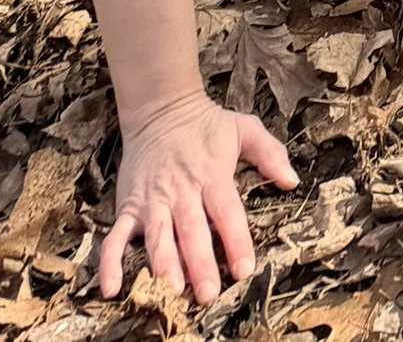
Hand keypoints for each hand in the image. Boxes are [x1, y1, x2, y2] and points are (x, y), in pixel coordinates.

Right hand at [101, 93, 296, 301]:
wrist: (160, 108)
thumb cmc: (206, 126)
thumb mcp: (244, 129)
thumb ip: (270, 154)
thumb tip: (293, 181)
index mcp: (212, 174)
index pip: (227, 212)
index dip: (236, 241)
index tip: (245, 269)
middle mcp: (181, 191)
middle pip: (191, 231)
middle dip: (199, 264)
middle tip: (208, 294)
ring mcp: (152, 201)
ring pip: (157, 238)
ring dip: (163, 266)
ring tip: (170, 292)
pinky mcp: (128, 206)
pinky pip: (115, 238)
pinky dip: (110, 263)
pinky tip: (112, 289)